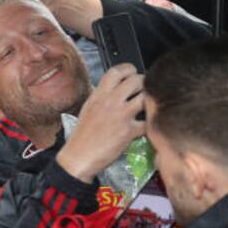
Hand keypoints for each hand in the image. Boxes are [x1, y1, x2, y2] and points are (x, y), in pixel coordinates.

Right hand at [56, 63, 145, 182]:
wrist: (79, 157)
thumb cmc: (82, 136)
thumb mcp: (88, 109)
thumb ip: (102, 97)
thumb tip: (115, 90)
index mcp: (98, 95)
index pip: (116, 71)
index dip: (129, 70)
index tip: (133, 74)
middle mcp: (110, 101)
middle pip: (136, 80)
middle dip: (143, 84)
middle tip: (143, 91)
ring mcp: (120, 116)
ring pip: (145, 97)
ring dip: (148, 102)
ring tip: (146, 108)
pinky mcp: (129, 131)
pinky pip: (147, 122)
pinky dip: (148, 125)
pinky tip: (144, 128)